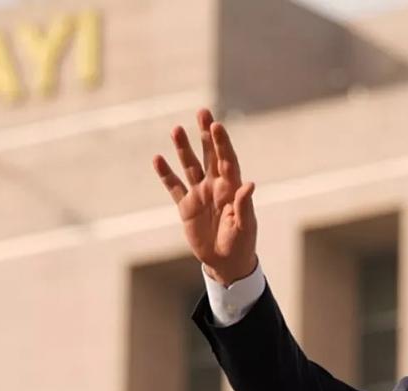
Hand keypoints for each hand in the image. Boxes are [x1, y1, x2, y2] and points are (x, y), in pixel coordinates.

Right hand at [151, 108, 257, 285]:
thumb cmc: (241, 244)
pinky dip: (166, 174)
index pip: (227, 160)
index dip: (222, 143)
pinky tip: (158, 158)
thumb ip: (244, 205)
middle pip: (210, 155)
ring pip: (190, 166)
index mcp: (232, 189)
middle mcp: (215, 186)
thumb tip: (250, 184)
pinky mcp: (186, 206)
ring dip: (183, 148)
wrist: (226, 262)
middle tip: (202, 112)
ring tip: (176, 129)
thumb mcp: (245, 227)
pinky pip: (174, 186)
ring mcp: (200, 194)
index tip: (216, 125)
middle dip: (205, 134)